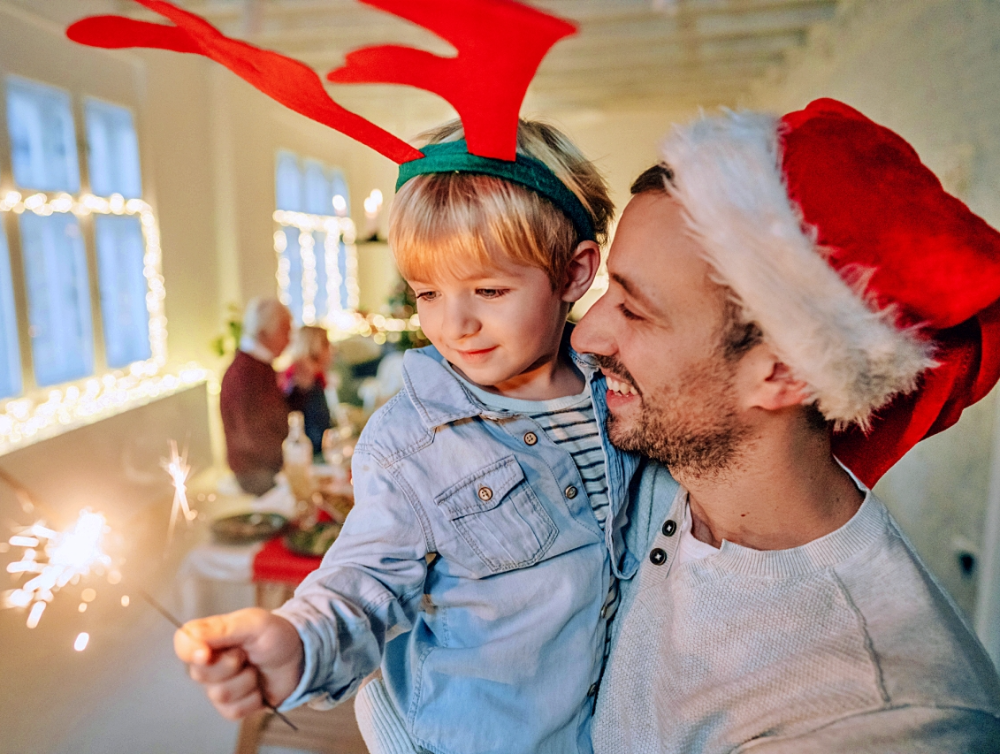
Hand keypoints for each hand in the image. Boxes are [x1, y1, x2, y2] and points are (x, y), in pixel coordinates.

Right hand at [174, 608, 303, 719]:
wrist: (300, 657)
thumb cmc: (276, 635)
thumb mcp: (253, 623)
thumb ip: (220, 629)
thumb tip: (188, 638)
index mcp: (209, 637)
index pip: (182, 644)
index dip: (190, 651)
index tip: (207, 654)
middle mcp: (208, 662)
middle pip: (200, 673)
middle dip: (232, 664)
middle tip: (248, 653)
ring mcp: (218, 685)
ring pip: (220, 694)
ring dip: (247, 680)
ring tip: (256, 667)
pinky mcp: (231, 706)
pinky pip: (232, 711)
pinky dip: (252, 698)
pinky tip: (259, 686)